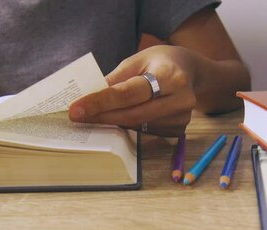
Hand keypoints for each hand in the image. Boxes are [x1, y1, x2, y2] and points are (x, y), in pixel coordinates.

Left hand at [69, 45, 200, 136]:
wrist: (189, 71)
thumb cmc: (159, 63)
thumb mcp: (137, 60)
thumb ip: (115, 80)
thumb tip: (88, 99)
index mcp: (170, 76)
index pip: (129, 93)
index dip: (100, 102)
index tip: (77, 109)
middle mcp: (180, 99)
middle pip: (132, 115)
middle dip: (102, 116)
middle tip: (78, 117)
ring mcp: (181, 118)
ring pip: (137, 126)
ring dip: (113, 123)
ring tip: (94, 116)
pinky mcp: (178, 130)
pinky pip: (145, 132)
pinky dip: (128, 126)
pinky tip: (119, 118)